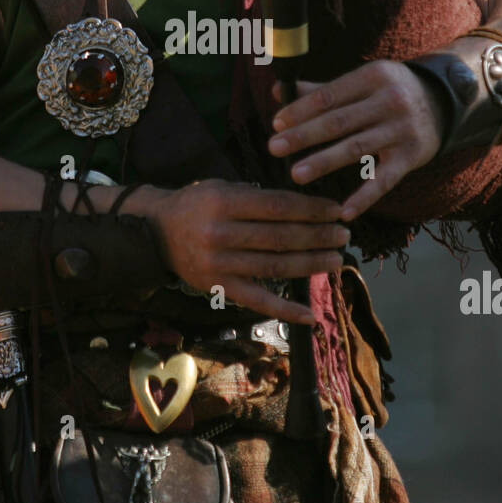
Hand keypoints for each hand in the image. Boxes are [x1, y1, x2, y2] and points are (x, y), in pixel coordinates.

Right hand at [149, 178, 350, 323]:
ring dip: (311, 264)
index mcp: (223, 202)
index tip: (337, 210)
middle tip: (344, 235)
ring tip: (336, 259)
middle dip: (318, 236)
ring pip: (275, 266)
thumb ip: (257, 196)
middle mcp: (220, 233)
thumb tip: (305, 207)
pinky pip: (257, 301)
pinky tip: (310, 315)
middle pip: (280, 237)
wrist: (157, 233)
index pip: (278, 206)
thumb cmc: (197, 204)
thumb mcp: (221, 187)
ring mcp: (220, 264)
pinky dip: (285, 310)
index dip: (311, 209)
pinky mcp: (219, 287)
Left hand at [267, 61, 447, 221]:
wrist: (445, 103)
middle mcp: (389, 102)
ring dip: (324, 162)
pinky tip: (343, 212)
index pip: (330, 96)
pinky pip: (384, 180)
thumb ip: (321, 90)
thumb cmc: (390, 91)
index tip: (276, 124)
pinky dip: (364, 197)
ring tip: (295, 175)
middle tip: (274, 147)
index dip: (301, 110)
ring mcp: (401, 130)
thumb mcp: (363, 82)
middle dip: (304, 136)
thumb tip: (278, 91)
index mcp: (372, 77)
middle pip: (339, 122)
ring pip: (356, 148)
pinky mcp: (411, 157)